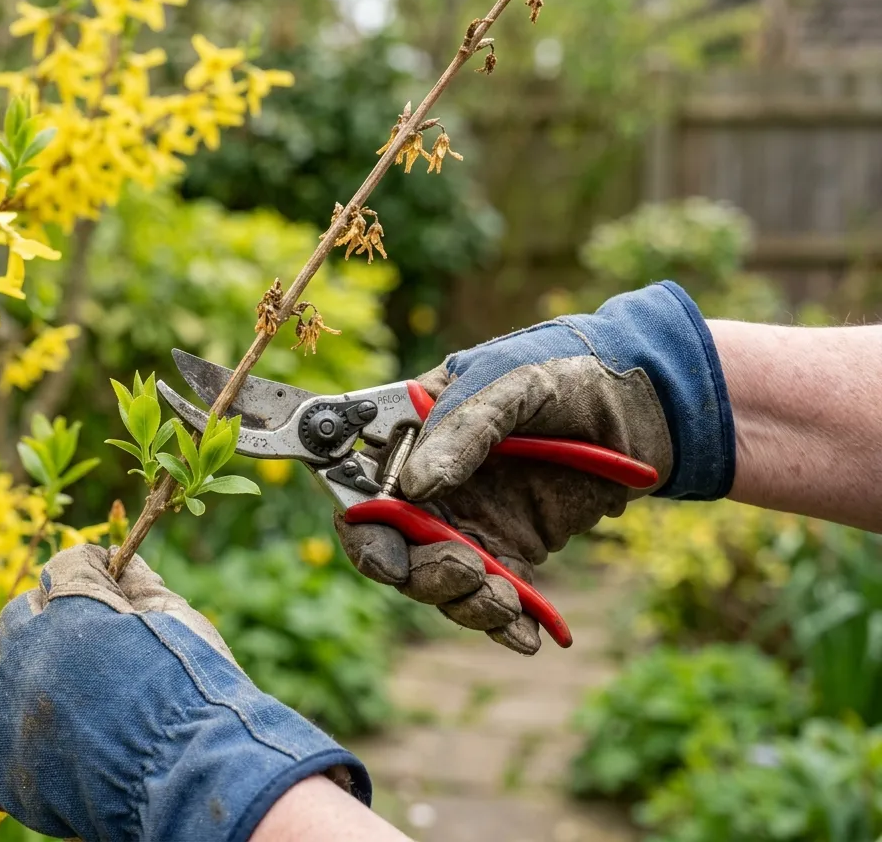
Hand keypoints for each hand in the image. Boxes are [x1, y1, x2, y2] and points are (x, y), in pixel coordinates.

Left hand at [0, 544, 369, 841]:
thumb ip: (138, 582)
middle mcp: (28, 655)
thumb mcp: (177, 619)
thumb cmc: (197, 693)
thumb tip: (113, 557)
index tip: (109, 584)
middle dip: (52, 618)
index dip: (90, 575)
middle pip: (19, 617)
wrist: (197, 777)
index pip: (63, 570)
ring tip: (44, 672)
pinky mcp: (1, 769)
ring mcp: (6, 714)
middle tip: (93, 642)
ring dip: (8, 658)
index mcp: (71, 611)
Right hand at [336, 281, 733, 653]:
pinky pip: (495, 597)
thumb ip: (464, 429)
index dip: (364, 528)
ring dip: (465, 602)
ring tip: (505, 600)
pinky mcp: (514, 550)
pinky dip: (505, 624)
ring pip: (440, 581)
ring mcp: (471, 521)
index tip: (388, 555)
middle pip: (395, 549)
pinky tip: (526, 636)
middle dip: (419, 574)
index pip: (363, 490)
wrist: (644, 403)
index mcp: (413, 436)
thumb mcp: (513, 383)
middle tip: (464, 569)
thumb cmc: (565, 371)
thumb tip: (415, 486)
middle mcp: (431, 486)